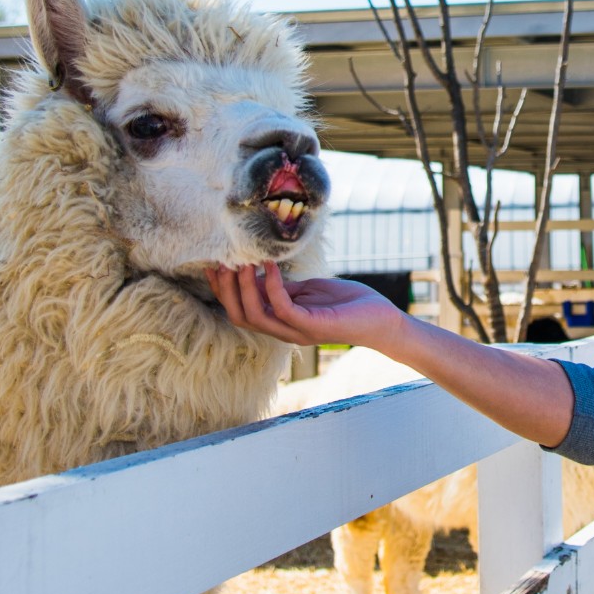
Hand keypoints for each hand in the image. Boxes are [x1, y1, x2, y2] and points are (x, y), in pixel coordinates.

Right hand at [204, 262, 407, 348]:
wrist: (381, 319)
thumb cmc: (347, 303)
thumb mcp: (308, 291)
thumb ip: (283, 288)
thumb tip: (258, 272)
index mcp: (280, 321)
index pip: (240, 311)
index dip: (222, 291)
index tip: (212, 266)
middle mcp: (283, 330)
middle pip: (240, 316)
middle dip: (226, 290)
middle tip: (222, 262)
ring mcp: (297, 331)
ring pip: (256, 315)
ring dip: (244, 288)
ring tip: (242, 262)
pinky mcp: (313, 326)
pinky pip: (283, 308)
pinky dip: (272, 286)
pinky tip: (271, 265)